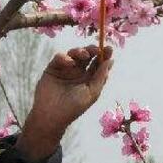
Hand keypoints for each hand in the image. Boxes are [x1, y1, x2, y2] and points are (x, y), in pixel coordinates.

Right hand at [17, 45, 113, 161]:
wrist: (51, 115)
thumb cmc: (74, 107)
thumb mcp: (92, 93)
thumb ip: (100, 76)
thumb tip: (111, 61)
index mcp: (89, 79)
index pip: (98, 64)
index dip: (104, 56)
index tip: (109, 48)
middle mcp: (78, 73)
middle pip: (88, 56)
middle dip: (93, 50)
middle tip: (97, 48)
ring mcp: (66, 70)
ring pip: (74, 54)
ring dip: (80, 51)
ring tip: (84, 55)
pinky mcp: (53, 68)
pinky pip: (60, 57)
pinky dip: (65, 57)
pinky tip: (70, 63)